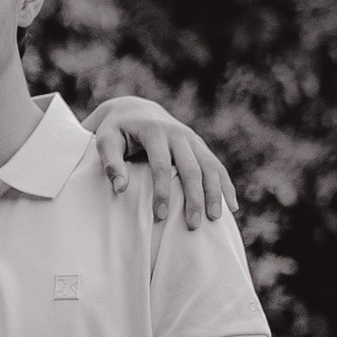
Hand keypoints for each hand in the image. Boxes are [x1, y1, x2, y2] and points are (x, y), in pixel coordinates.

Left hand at [86, 96, 238, 228]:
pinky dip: (225, 185)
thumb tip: (120, 188)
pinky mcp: (199, 146)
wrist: (135, 111)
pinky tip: (231, 206)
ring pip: (210, 166)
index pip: (161, 165)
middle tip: (193, 225)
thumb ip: (110, 163)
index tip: (160, 216)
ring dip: (214, 193)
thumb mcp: (105, 141)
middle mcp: (178, 133)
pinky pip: (216, 166)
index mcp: (155, 132)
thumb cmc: (116, 132)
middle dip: (194, 197)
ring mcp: (192, 139)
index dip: (162, 191)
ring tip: (215, 219)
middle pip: (191, 168)